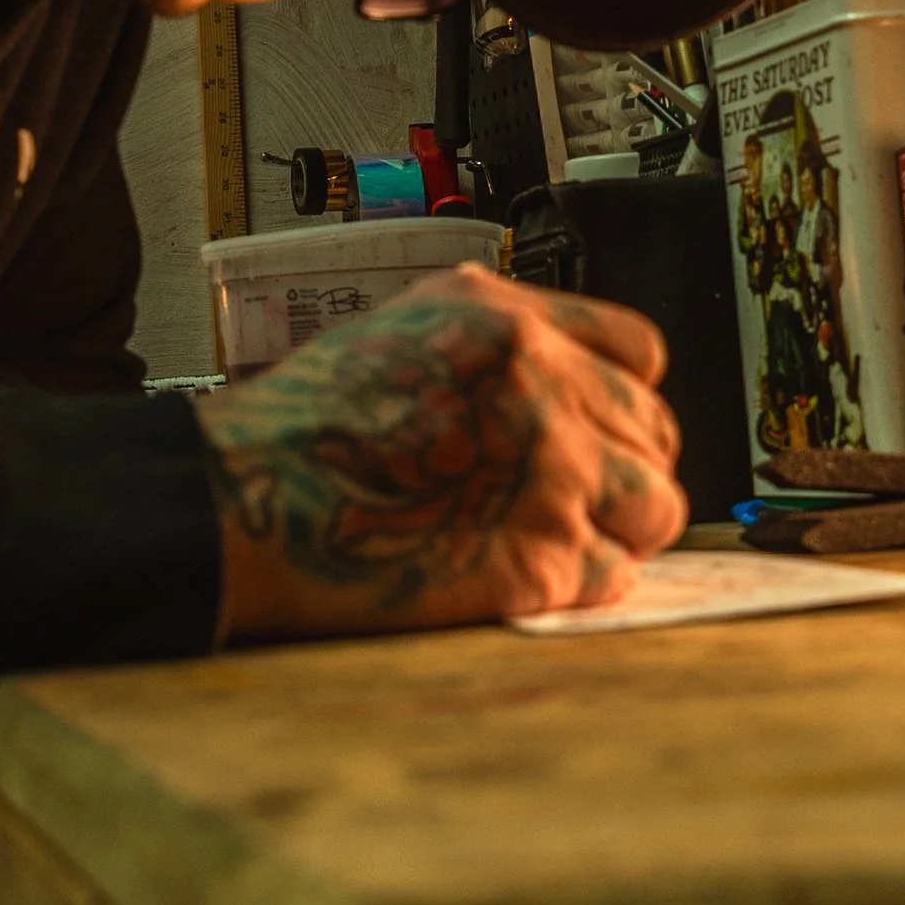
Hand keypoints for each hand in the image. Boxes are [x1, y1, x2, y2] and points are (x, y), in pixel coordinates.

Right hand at [192, 266, 685, 638]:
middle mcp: (543, 381)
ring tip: (552, 538)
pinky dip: (582, 585)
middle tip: (572, 497)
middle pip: (657, 432)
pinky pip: (616, 575)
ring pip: (656, 507)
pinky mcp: (545, 556)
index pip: (638, 351)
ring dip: (620, 530)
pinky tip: (520, 572)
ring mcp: (554, 468)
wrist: (246, 496)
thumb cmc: (303, 425)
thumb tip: (563, 389)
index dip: (620, 396)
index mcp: (506, 320)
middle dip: (624, 469)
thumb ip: (496, 347)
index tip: (600, 424)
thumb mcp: (406, 330)